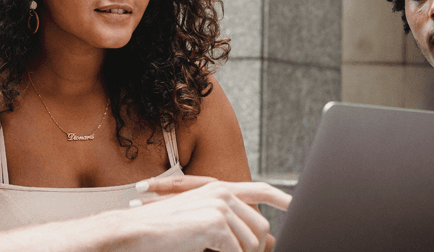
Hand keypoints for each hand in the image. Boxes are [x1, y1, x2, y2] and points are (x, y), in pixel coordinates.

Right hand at [118, 176, 290, 251]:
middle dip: (256, 248)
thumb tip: (258, 239)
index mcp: (219, 188)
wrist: (136, 231)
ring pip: (251, 242)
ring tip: (214, 251)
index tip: (296, 205)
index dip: (282, 197)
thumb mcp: (200, 220)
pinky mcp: (215, 224)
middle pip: (261, 226)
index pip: (261, 190)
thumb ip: (227, 221)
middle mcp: (223, 193)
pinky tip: (205, 251)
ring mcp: (220, 207)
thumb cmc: (164, 230)